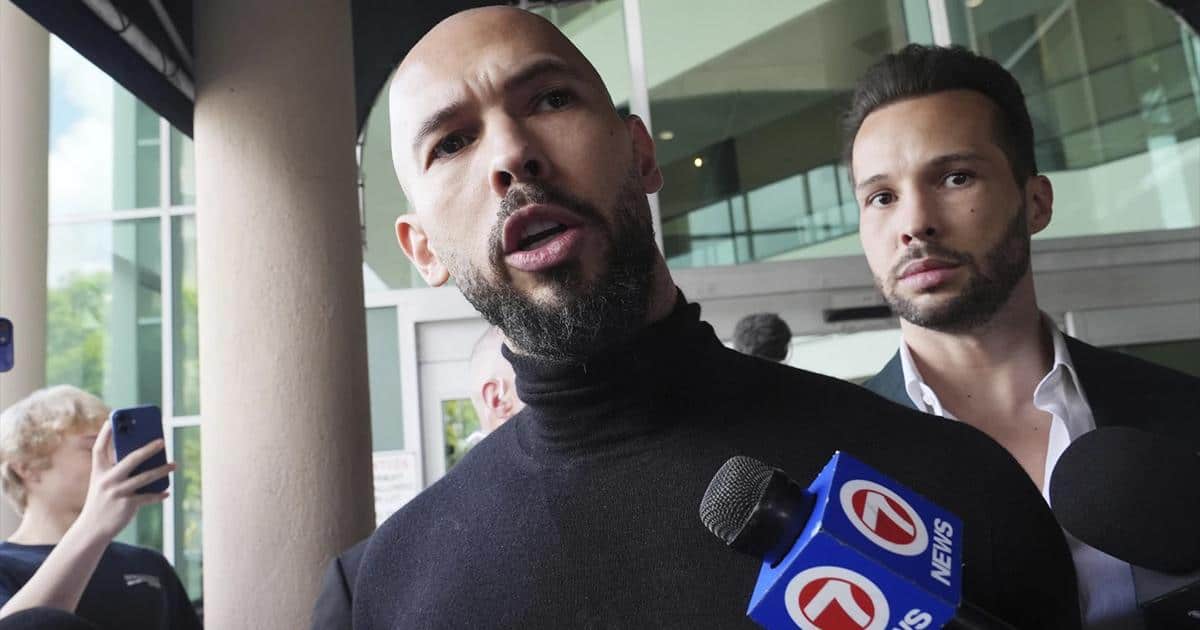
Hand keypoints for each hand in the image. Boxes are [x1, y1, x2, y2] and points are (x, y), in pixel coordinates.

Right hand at [75, 421, 173, 540]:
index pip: (99, 448)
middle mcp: (107, 480)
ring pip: (145, 477)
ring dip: (162, 470)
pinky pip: (148, 497)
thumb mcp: (103, 483)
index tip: (111, 419)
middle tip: (162, 441)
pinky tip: (166, 492)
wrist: (92, 529)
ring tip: (174, 465)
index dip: (105, 433)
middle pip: (131, 459)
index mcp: (98, 472)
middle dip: (148, 449)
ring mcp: (117, 493)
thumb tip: (144, 457)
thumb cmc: (101, 501)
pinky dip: (159, 494)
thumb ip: (117, 470)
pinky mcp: (127, 505)